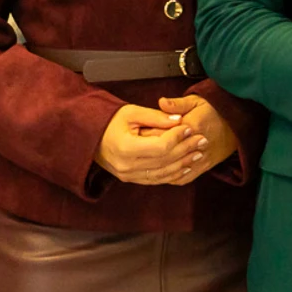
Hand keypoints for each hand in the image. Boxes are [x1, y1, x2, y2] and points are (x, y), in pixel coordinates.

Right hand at [98, 94, 235, 186]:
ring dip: (183, 164)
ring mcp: (128, 175)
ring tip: (198, 153)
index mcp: (125, 147)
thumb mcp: (130, 112)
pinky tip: (185, 167)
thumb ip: (155, 116)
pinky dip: (172, 174)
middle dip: (186, 149)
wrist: (90, 137)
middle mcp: (127, 165)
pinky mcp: (131, 179)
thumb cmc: (108, 121)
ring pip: (163, 173)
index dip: (178, 137)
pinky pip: (156, 180)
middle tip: (202, 140)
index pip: (160, 146)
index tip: (189, 127)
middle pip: (165, 160)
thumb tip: (178, 120)